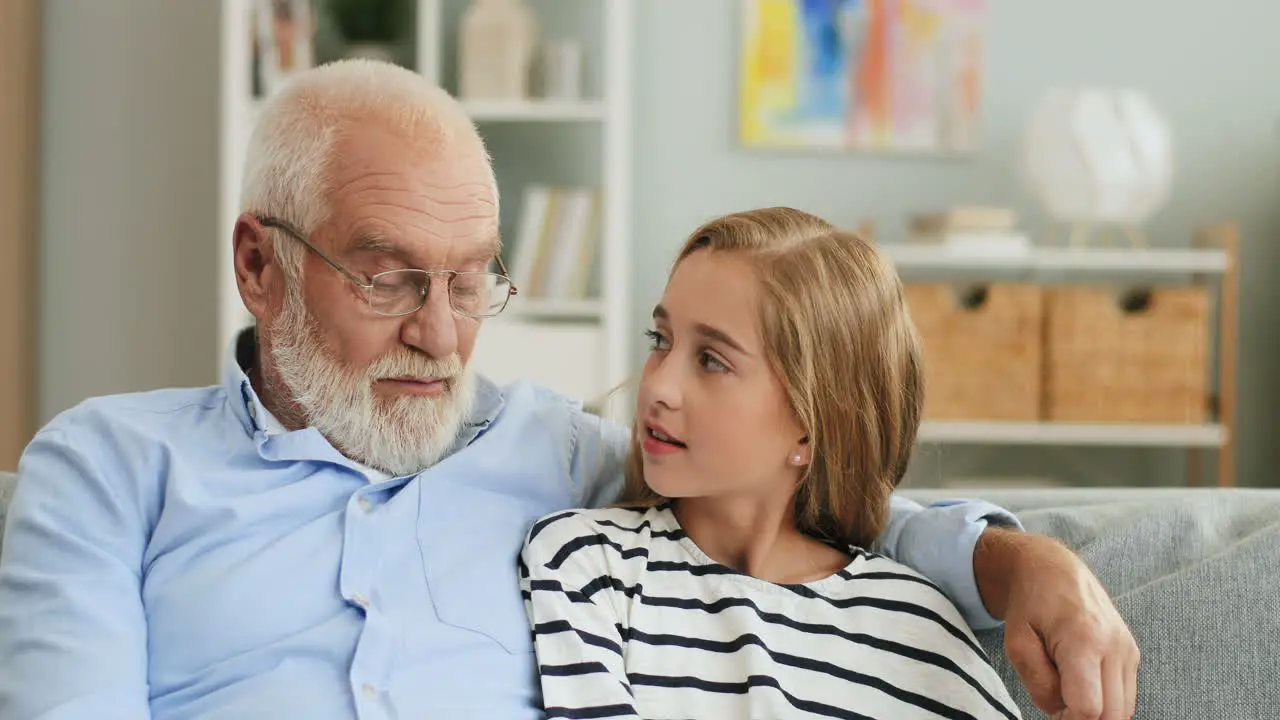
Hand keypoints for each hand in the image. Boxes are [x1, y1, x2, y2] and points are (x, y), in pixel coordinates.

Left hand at [976, 529, 1139, 719]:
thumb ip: (1038, 684)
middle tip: (1059, 705)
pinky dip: (1106, 700)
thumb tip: (1061, 713)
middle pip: (1112, 715)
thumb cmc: (1030, 604)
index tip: (1052, 713)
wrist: (1053, 570)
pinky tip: (1082, 683)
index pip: (1089, 707)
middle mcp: (1114, 646)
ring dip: (1097, 712)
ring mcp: (1127, 649)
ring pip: (1124, 709)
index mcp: (1083, 640)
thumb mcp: (1016, 643)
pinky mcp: (1132, 652)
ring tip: (1068, 690)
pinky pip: (1126, 695)